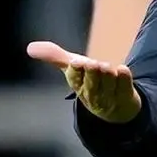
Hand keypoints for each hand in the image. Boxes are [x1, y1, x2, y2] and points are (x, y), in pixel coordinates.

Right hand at [27, 40, 141, 124]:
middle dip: (92, 70)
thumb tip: (30, 48)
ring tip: (107, 68)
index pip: (74, 76)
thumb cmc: (91, 84)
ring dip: (109, 71)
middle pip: (92, 78)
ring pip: (109, 79)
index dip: (76, 69)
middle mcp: (92, 93)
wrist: (117, 108)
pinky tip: (122, 69)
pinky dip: (124, 75)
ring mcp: (110, 96)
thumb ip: (54, 57)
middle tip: (93, 63)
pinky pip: (125, 84)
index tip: (76, 62)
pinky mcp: (126, 96)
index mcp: (77, 85)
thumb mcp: (73, 71)